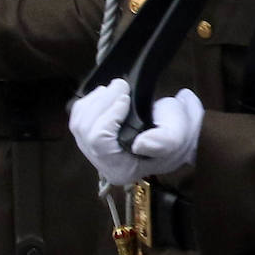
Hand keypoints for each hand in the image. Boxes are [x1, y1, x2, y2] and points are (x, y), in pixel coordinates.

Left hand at [69, 80, 203, 185]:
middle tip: (122, 85)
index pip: (100, 144)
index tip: (127, 98)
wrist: (176, 128)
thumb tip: (140, 144)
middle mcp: (103, 164)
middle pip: (85, 131)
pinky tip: (106, 95)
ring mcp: (93, 150)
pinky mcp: (89, 136)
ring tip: (116, 88)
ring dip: (95, 100)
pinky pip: (77, 117)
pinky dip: (89, 102)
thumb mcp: (178, 135)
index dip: (109, 117)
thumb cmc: (177, 132)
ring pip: (78, 122)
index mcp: (122, 169)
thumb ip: (163, 141)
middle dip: (102, 103)